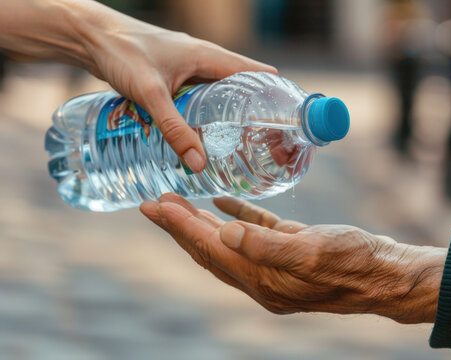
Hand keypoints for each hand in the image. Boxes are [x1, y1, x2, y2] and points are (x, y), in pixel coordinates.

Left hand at [84, 19, 276, 172]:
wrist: (91, 36)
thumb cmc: (122, 53)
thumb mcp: (151, 94)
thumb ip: (174, 129)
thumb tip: (198, 164)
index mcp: (211, 56)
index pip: (259, 74)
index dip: (275, 98)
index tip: (282, 126)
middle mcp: (207, 60)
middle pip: (244, 88)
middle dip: (253, 115)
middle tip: (259, 144)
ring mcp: (192, 68)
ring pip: (222, 95)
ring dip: (229, 117)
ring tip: (235, 145)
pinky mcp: (178, 77)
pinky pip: (202, 97)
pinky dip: (207, 115)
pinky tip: (202, 134)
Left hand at [140, 194, 446, 323]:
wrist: (387, 274)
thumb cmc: (354, 262)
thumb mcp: (312, 250)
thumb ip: (265, 244)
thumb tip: (222, 230)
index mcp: (262, 279)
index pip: (209, 249)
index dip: (180, 227)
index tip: (155, 206)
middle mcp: (262, 276)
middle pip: (209, 249)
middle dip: (179, 227)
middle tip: (153, 204)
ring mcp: (275, 264)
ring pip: (226, 242)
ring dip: (200, 223)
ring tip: (178, 203)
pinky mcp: (290, 249)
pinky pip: (254, 232)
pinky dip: (236, 217)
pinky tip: (222, 204)